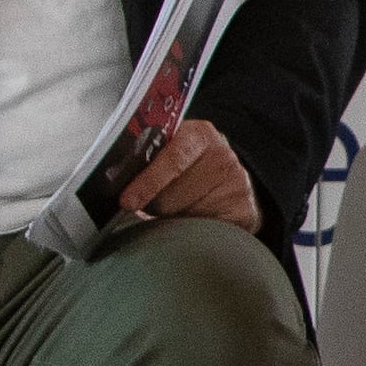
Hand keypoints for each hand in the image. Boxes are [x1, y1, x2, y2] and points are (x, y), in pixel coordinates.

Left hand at [116, 118, 258, 233]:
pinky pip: (205, 230)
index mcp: (198, 134)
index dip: (148, 181)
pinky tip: (195, 221)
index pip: (172, 158)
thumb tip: (119, 195)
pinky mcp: (245, 211)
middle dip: (156, 204)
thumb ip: (144, 165)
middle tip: (157, 202)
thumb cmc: (184, 170)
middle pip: (172, 194)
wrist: (226, 184)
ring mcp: (238, 183)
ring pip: (184, 215)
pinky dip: (194, 231)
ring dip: (173, 218)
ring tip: (179, 209)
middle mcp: (222, 154)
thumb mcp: (166, 155)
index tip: (127, 202)